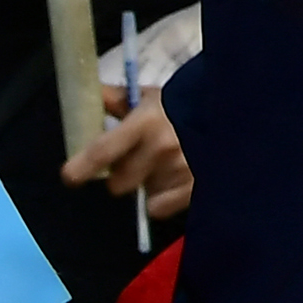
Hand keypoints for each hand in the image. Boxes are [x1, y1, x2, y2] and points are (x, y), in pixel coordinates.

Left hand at [69, 90, 190, 221]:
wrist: (233, 109)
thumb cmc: (185, 103)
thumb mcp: (152, 97)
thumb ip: (118, 99)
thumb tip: (89, 94)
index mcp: (145, 123)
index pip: (103, 151)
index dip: (81, 167)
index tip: (69, 176)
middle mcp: (160, 149)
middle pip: (118, 183)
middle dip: (122, 175)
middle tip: (135, 162)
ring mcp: (179, 171)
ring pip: (140, 194)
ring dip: (146, 184)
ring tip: (162, 166)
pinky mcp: (195, 188)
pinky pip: (159, 208)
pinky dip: (162, 199)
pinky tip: (172, 182)